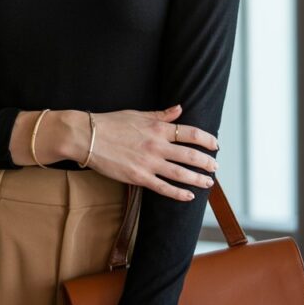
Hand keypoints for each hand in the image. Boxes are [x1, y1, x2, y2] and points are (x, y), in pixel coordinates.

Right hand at [63, 103, 218, 200]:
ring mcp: (149, 163)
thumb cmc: (111, 123)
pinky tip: (189, 195)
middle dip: (207, 162)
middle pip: (191, 155)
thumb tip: (179, 109)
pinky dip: (178, 193)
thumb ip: (161, 114)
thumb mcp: (138, 114)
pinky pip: (163, 188)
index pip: (191, 133)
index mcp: (158, 128)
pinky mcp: (139, 177)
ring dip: (198, 178)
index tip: (215, 145)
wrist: (88, 137)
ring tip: (209, 182)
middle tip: (215, 166)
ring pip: (181, 173)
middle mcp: (157, 145)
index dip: (207, 140)